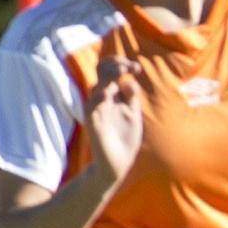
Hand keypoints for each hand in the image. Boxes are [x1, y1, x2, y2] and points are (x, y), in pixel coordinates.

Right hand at [82, 56, 145, 185]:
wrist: (117, 163)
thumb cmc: (125, 138)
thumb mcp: (133, 114)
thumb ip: (131, 97)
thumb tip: (130, 81)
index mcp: (113, 95)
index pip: (110, 71)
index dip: (121, 64)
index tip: (137, 68)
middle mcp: (103, 99)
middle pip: (101, 73)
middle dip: (115, 64)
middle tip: (131, 67)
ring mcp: (97, 110)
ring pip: (96, 86)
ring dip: (109, 76)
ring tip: (123, 73)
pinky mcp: (93, 123)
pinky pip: (91, 106)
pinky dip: (98, 97)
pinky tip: (108, 92)